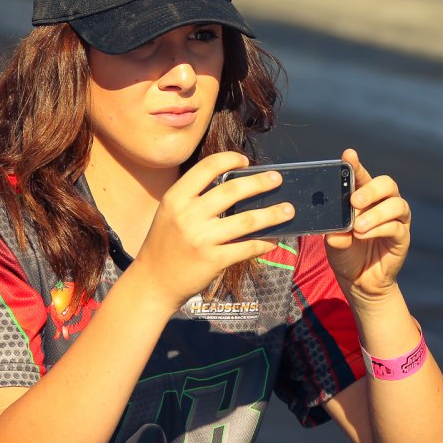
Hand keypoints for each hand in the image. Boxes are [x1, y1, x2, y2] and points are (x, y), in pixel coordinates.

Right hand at [134, 152, 293, 307]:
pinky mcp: (213, 260)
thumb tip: (238, 186)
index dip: (229, 160)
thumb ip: (195, 199)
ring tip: (289, 210)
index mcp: (176, 198)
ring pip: (247, 220)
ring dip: (272, 214)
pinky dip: (263, 243)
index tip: (245, 161)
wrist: (153, 282)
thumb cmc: (165, 245)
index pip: (207, 168)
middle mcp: (187, 215)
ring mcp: (201, 238)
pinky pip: (246, 248)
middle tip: (277, 179)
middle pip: (233, 190)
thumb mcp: (171, 214)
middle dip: (260, 182)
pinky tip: (273, 240)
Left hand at [325, 149, 410, 304]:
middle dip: (371, 189)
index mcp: (364, 197)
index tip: (348, 155)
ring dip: (376, 213)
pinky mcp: (402, 237)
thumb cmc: (345, 253)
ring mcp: (396, 219)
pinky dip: (379, 229)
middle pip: (387, 184)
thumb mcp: (334, 242)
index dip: (356, 165)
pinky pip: (396, 227)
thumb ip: (334, 233)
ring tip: (358, 226)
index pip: (362, 176)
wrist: (358, 281)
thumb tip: (335, 233)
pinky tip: (363, 235)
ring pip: (396, 204)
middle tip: (354, 200)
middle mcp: (383, 203)